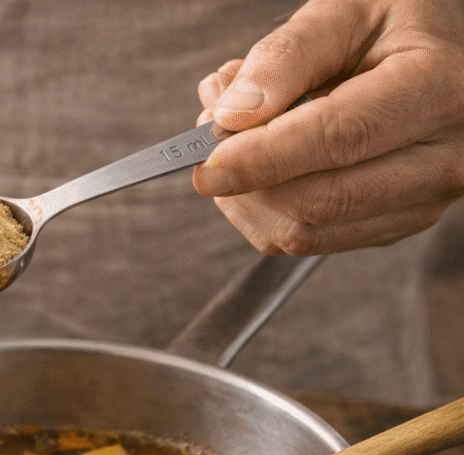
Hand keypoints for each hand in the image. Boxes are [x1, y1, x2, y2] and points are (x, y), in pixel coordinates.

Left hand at [192, 0, 463, 255]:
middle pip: (318, 201)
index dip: (262, 158)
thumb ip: (286, 56)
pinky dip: (265, 210)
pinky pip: (311, 239)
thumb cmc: (397, 19)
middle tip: (210, 132)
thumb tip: (232, 115)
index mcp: (438, 89)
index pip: (336, 140)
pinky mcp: (398, 222)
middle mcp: (445, 156)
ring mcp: (425, 199)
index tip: (206, 163)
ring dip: (247, 198)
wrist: (444, 49)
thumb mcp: (345, 9)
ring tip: (237, 140)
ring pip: (307, 232)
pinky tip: (264, 164)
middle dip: (245, 179)